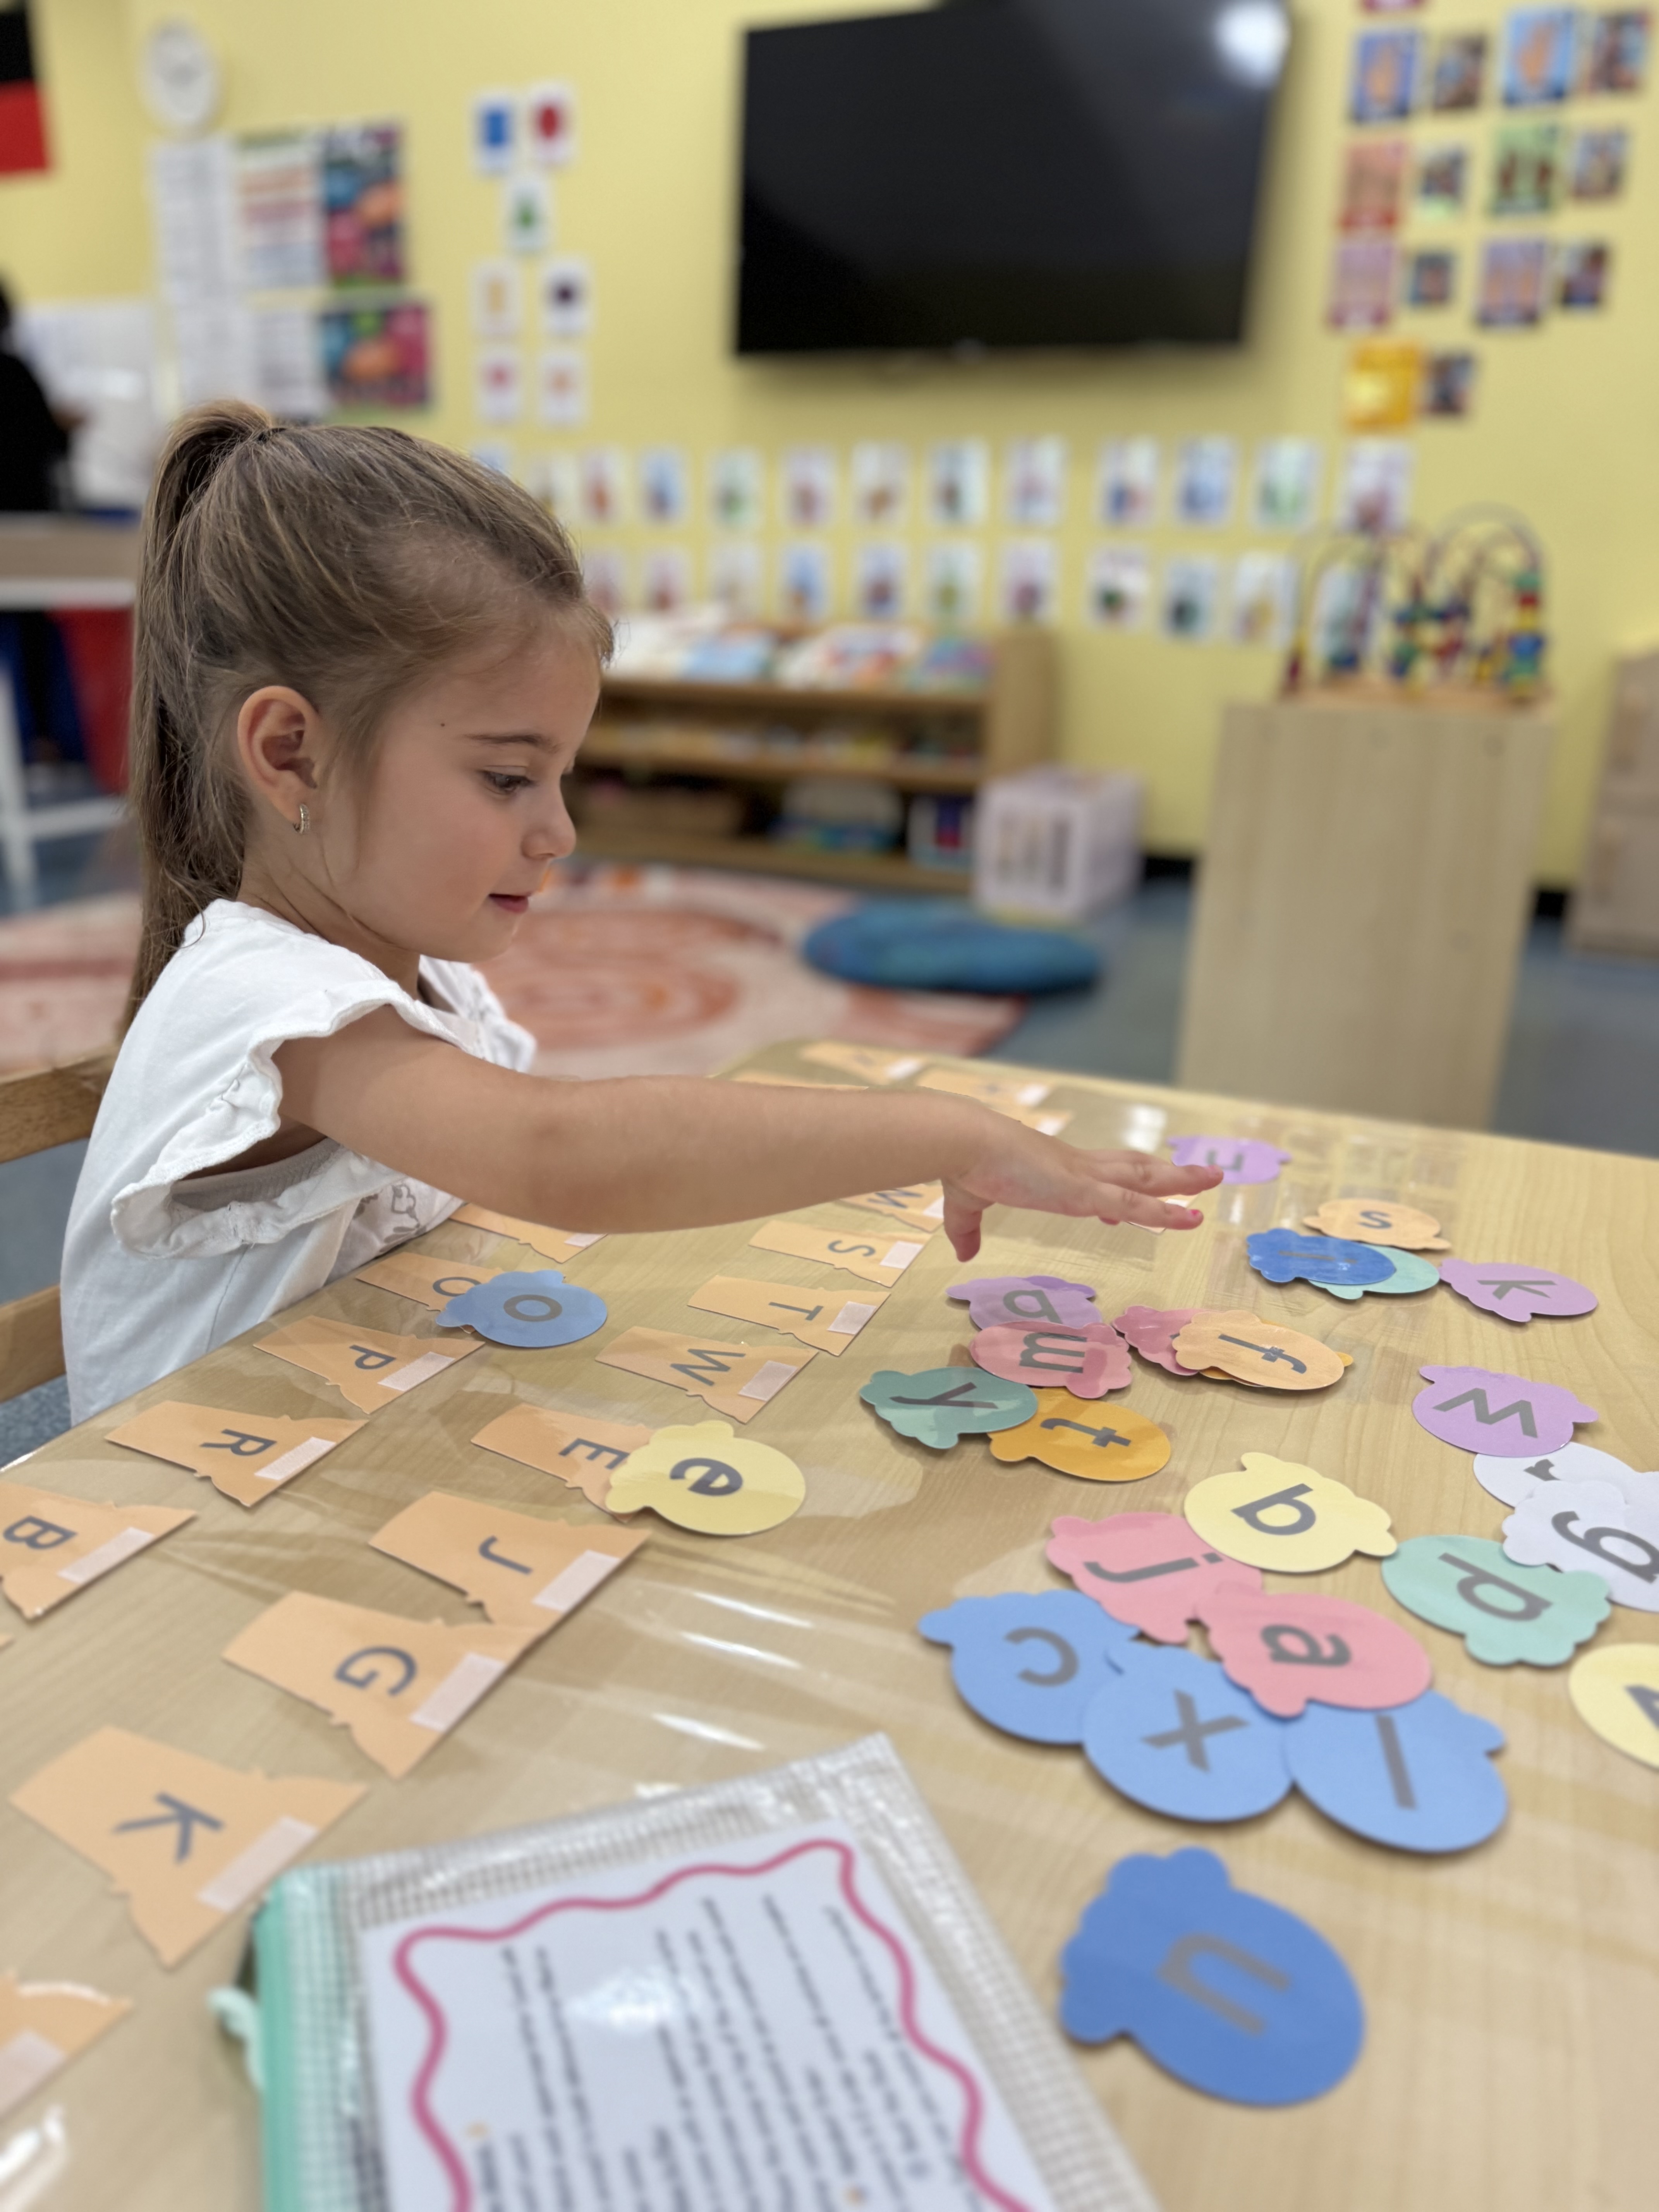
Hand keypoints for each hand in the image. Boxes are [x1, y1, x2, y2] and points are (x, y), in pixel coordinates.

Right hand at [941, 1127, 1221, 1261]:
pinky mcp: (1084, 1192)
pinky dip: (1164, 1211)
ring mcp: (1085, 1178)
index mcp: (1052, 1168)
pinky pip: (1134, 1205)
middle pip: (1133, 1168)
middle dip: (1165, 1173)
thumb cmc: (964, 1165)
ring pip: (1145, 1180)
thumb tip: (963, 1253)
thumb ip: (968, 1229)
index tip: (1127, 1207)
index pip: (1096, 1176)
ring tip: (1213, 1179)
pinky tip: (1190, 1216)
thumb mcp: (965, 1203)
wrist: (963, 1143)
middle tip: (1196, 1176)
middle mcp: (1076, 1168)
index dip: (1118, 1187)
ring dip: (1181, 1181)